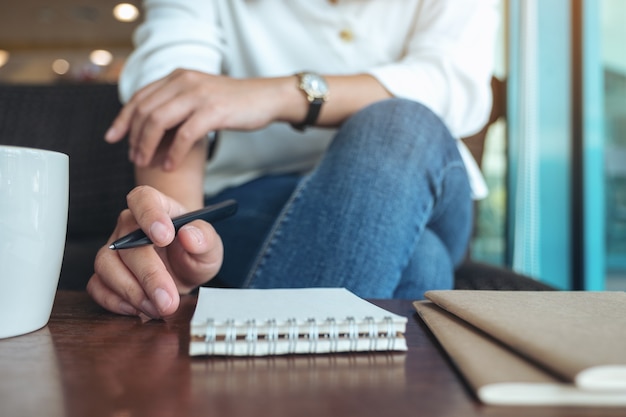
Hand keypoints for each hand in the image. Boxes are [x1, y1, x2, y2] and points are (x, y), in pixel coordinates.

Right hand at [87, 186, 223, 317]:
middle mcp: (129, 227)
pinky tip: (140, 310)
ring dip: (132, 292)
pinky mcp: (106, 275)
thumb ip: (205, 238)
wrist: (185, 266)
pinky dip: (115, 302)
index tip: (165, 237)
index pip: (143, 199)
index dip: (150, 215)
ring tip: (159, 308)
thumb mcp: (210, 246)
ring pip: (106, 266)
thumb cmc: (195, 250)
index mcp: (157, 207)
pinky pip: (97, 286)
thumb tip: (190, 235)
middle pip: (126, 243)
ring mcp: (114, 250)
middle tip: (168, 300)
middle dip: (149, 276)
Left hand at [104, 69, 298, 169]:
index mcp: (178, 76)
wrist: (266, 97)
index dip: (122, 119)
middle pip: (145, 110)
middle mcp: (184, 81)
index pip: (140, 97)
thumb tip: (152, 125)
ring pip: (159, 121)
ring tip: (147, 163)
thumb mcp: (200, 96)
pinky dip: (173, 153)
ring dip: (148, 146)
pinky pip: (184, 135)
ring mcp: (198, 94)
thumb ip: (177, 103)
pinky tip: (169, 166)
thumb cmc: (233, 103)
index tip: (112, 138)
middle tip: (134, 158)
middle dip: (134, 137)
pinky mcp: (213, 111)